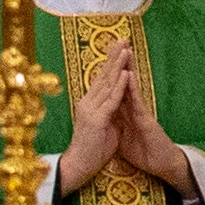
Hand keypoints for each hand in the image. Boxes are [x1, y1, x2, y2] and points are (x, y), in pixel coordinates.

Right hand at [59, 42, 130, 186]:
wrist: (78, 166)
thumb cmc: (93, 149)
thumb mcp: (105, 126)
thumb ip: (111, 113)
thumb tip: (119, 104)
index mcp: (90, 103)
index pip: (102, 78)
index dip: (111, 61)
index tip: (119, 46)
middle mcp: (88, 102)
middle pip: (103, 75)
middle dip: (114, 56)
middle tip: (123, 38)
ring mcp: (91, 109)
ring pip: (107, 83)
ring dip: (118, 65)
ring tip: (126, 48)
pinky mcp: (97, 119)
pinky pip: (111, 100)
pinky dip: (119, 86)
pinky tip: (125, 73)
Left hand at [119, 50, 194, 195]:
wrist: (161, 165)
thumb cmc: (143, 152)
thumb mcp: (123, 138)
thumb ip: (115, 126)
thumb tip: (105, 121)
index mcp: (126, 112)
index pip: (116, 88)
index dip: (110, 73)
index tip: (104, 56)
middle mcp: (133, 107)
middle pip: (123, 82)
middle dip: (120, 63)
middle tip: (116, 42)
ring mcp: (140, 111)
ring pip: (131, 86)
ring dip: (127, 68)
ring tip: (123, 50)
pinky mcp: (146, 119)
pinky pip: (137, 102)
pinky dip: (132, 88)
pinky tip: (128, 75)